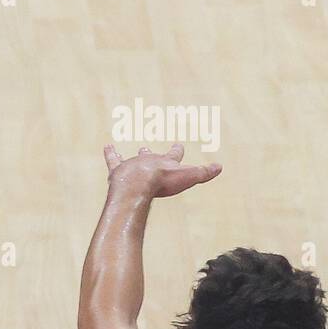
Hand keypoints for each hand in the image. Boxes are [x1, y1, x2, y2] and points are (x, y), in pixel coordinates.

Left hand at [104, 143, 220, 197]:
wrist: (139, 184)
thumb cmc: (164, 182)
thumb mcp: (189, 177)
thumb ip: (204, 172)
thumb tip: (220, 167)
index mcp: (166, 161)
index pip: (174, 154)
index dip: (176, 150)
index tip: (178, 144)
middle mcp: (149, 159)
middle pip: (151, 155)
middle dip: (151, 152)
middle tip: (147, 147)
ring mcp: (133, 163)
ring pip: (134, 157)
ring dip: (133, 155)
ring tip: (132, 148)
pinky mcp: (118, 169)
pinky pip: (113, 159)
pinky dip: (110, 153)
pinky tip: (107, 146)